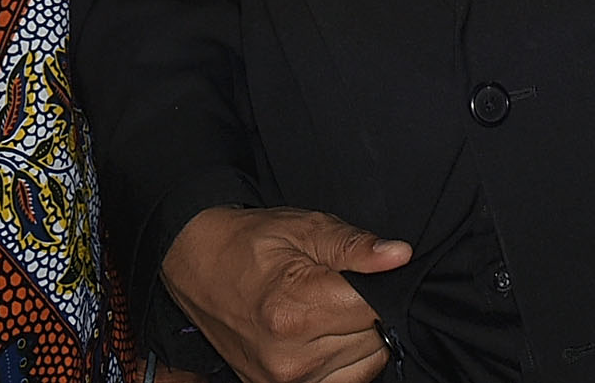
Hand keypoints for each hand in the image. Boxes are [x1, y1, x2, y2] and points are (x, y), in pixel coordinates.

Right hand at [161, 205, 408, 382]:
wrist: (195, 266)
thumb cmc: (247, 244)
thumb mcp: (303, 228)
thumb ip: (354, 246)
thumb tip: (399, 256)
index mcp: (294, 309)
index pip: (375, 308)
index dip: (380, 285)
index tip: (367, 272)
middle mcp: (290, 356)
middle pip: (373, 338)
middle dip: (370, 310)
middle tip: (341, 285)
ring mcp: (286, 381)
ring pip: (366, 364)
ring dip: (360, 337)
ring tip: (329, 307)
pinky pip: (345, 381)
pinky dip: (347, 359)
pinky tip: (325, 332)